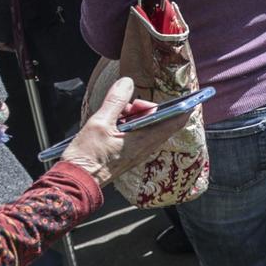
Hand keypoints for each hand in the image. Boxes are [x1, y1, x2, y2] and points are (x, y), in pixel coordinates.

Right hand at [58, 77, 196, 187]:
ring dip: (136, 116)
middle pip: (159, 121)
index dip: (184, 108)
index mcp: (144, 140)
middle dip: (147, 108)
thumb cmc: (86, 157)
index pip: (174, 122)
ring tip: (117, 114)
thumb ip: (116, 101)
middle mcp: (145, 148)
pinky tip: (114, 123)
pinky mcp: (128, 154)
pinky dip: (130, 125)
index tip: (191, 98)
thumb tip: (127, 82)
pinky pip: (137, 135)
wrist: (75, 182)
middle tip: (128, 106)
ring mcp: (138, 152)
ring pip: (147, 128)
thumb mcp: (99, 123)